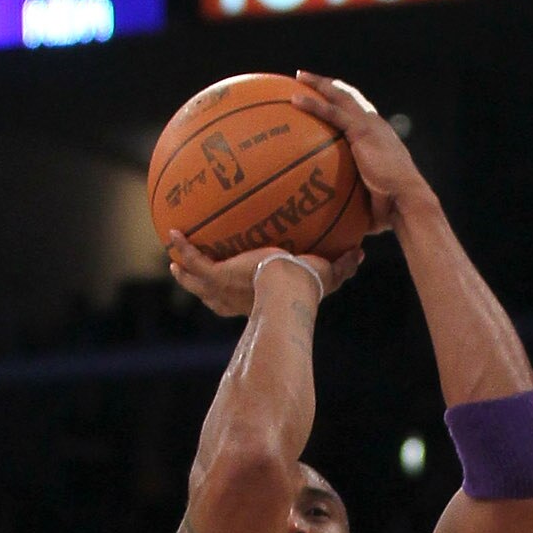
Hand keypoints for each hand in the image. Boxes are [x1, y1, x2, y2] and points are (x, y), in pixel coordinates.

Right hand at [165, 233, 360, 320]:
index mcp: (257, 299)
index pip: (242, 300)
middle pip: (212, 297)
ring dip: (183, 272)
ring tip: (171, 260)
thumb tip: (360, 253)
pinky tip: (172, 232)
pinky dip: (183, 249)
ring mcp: (224, 290)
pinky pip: (195, 262)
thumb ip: (343, 264)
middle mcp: (237, 299)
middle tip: (189, 275)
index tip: (230, 283)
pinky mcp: (219, 277)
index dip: (234, 294)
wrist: (291, 287)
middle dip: (201, 286)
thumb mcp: (328, 272)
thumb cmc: (309, 286)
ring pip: (197, 283)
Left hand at [291, 74, 433, 233]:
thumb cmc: (392, 212)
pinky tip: (295, 100)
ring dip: (319, 85)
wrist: (406, 202)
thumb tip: (337, 225)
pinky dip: (314, 104)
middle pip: (350, 98)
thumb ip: (354, 205)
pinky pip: (332, 113)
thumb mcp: (370, 205)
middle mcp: (376, 126)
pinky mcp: (362, 131)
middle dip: (330, 87)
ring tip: (299, 78)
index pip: (361, 115)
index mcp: (380, 139)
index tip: (331, 99)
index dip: (346, 104)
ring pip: (340, 97)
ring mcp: (369, 126)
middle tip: (310, 80)